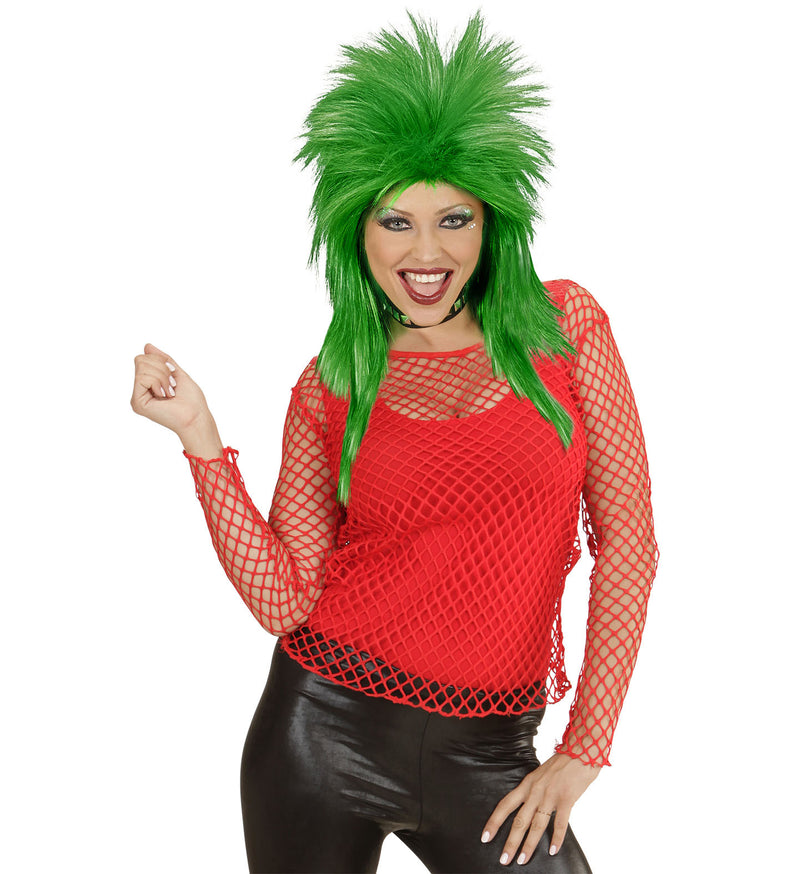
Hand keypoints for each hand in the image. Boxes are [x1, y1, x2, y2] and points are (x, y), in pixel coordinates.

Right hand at [130, 343, 211, 437]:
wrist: (196, 416)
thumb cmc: (191, 400)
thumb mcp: (177, 372)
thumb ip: (162, 360)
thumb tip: (147, 346)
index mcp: (148, 384)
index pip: (144, 358)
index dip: (161, 362)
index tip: (173, 377)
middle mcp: (140, 391)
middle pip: (140, 360)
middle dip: (161, 368)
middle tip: (171, 386)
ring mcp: (137, 397)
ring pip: (142, 367)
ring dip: (162, 377)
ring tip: (169, 392)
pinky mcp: (137, 402)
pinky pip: (142, 377)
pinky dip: (158, 383)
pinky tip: (164, 396)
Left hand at [481, 753, 600, 864]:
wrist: (580, 751)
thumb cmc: (562, 764)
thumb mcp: (540, 775)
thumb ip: (534, 791)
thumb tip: (529, 808)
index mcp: (527, 784)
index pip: (505, 805)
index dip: (494, 822)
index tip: (485, 837)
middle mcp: (535, 791)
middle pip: (519, 820)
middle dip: (510, 842)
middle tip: (503, 860)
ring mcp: (550, 795)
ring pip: (536, 824)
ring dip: (529, 844)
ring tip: (522, 860)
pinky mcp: (567, 798)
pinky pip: (560, 822)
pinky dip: (557, 838)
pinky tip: (552, 850)